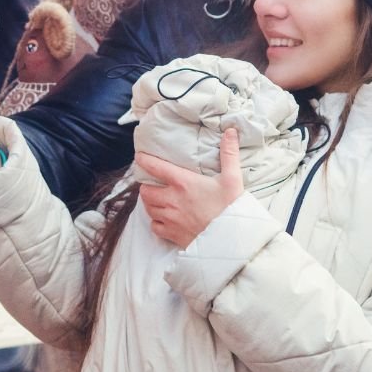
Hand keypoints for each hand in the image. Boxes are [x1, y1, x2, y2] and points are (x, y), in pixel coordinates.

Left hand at [137, 128, 243, 247]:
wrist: (232, 240)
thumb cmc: (232, 208)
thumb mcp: (233, 179)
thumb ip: (229, 153)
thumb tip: (230, 131)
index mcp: (183, 183)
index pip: (156, 167)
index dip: (144, 160)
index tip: (139, 157)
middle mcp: (172, 200)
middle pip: (145, 191)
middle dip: (147, 186)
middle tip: (154, 185)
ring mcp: (170, 218)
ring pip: (148, 208)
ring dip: (150, 203)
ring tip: (157, 200)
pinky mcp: (172, 234)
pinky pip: (154, 226)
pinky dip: (156, 222)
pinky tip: (164, 220)